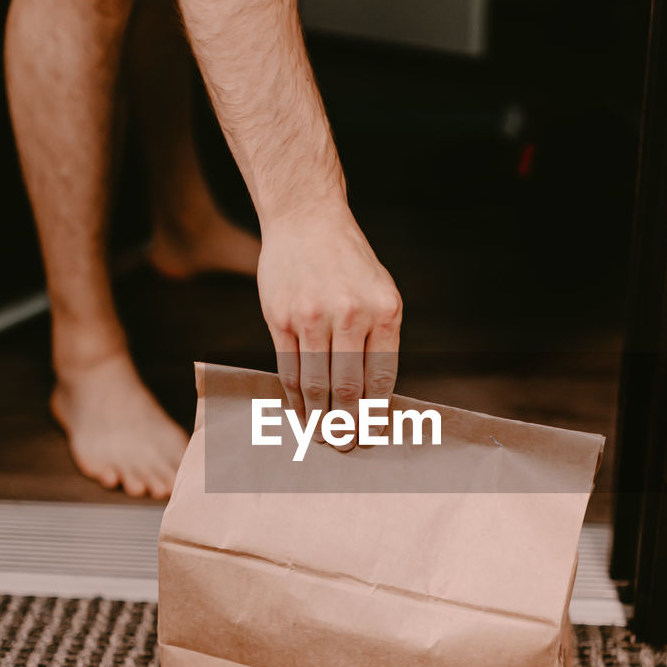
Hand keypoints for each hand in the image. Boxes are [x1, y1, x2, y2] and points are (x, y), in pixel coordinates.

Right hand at [256, 205, 401, 441]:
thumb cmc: (346, 261)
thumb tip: (373, 396)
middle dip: (347, 426)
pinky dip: (295, 398)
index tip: (371, 435)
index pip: (381, 379)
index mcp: (384, 311)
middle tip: (345, 446)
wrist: (306, 220)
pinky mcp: (282, 318)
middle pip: (348, 389)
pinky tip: (299, 412)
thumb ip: (378, 337)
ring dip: (319, 418)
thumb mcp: (378, 290)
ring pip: (316, 384)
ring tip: (321, 437)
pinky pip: (289, 370)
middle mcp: (350, 314)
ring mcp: (313, 317)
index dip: (375, 414)